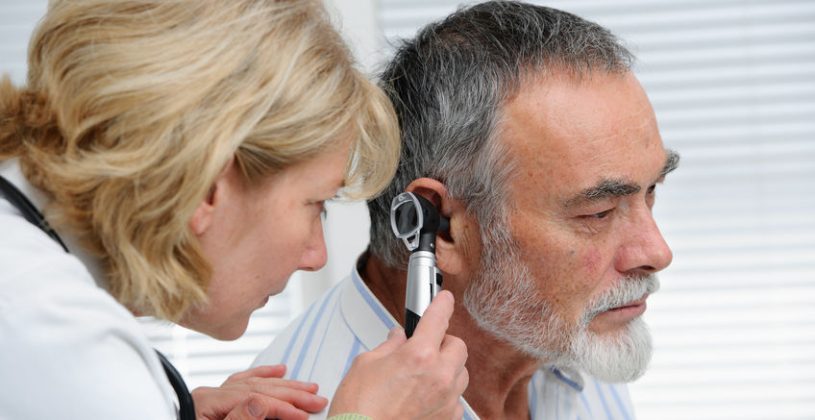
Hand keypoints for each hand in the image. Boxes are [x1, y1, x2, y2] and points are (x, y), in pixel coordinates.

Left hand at [192, 364, 327, 419]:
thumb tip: (261, 402)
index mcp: (206, 404)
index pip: (254, 400)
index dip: (282, 407)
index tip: (305, 416)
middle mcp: (209, 396)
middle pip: (256, 388)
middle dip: (290, 394)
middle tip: (317, 400)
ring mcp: (210, 397)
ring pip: (252, 384)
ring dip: (283, 385)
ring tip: (308, 388)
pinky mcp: (212, 403)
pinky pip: (241, 382)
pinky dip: (262, 376)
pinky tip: (279, 371)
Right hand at [329, 290, 468, 418]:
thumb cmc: (358, 408)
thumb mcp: (366, 364)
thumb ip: (388, 347)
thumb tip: (398, 338)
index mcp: (419, 356)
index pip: (438, 319)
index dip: (442, 304)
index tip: (445, 299)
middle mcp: (439, 377)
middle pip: (458, 346)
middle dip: (443, 343)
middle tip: (424, 347)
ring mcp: (447, 401)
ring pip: (460, 374)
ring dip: (446, 369)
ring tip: (422, 376)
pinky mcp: (447, 419)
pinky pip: (455, 399)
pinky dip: (444, 395)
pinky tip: (423, 398)